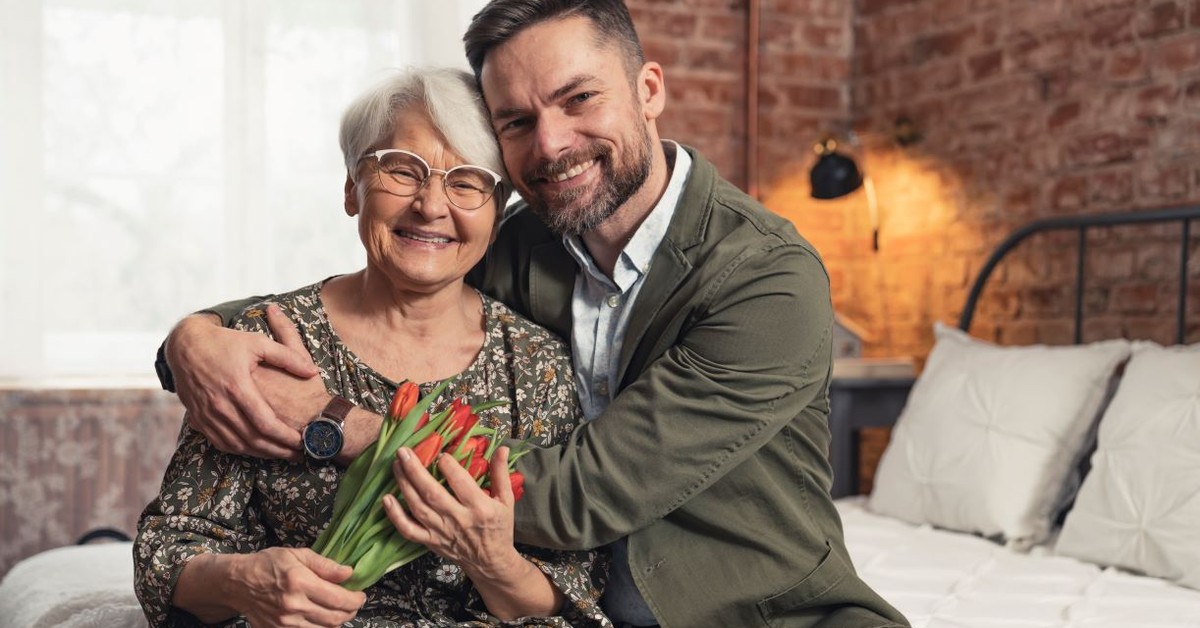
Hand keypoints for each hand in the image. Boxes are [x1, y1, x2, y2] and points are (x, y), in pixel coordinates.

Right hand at [168, 307, 318, 459]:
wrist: (185, 345)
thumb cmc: (225, 342)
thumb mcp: (258, 343)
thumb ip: (287, 356)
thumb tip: (313, 371)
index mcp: (238, 387)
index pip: (266, 423)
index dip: (286, 436)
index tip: (303, 441)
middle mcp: (221, 405)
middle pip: (254, 439)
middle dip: (279, 450)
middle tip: (298, 454)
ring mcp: (207, 415)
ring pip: (238, 445)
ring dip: (262, 453)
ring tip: (282, 454)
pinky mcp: (198, 419)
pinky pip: (221, 442)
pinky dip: (241, 450)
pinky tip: (256, 449)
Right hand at [230, 547, 365, 627]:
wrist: (238, 583)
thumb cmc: (268, 564)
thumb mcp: (297, 554)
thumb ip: (325, 565)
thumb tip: (349, 573)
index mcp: (300, 583)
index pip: (339, 599)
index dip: (356, 599)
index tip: (361, 595)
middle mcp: (294, 606)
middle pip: (335, 618)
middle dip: (351, 612)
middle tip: (354, 603)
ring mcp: (285, 623)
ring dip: (338, 622)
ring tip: (340, 611)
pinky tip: (323, 619)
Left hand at [384, 446, 522, 581]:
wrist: (490, 562)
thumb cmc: (499, 528)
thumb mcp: (506, 500)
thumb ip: (501, 473)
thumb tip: (502, 448)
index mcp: (479, 508)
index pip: (460, 483)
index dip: (448, 466)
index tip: (440, 453)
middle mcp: (458, 519)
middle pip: (432, 493)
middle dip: (415, 470)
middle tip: (403, 451)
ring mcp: (441, 532)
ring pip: (418, 507)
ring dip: (404, 485)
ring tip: (396, 465)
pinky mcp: (430, 541)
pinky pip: (408, 530)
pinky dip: (395, 516)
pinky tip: (386, 499)